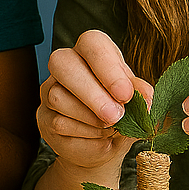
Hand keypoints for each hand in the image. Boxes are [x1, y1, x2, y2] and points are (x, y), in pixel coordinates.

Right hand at [37, 29, 151, 171]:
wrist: (105, 146)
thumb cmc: (122, 115)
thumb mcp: (136, 102)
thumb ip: (139, 94)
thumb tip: (145, 96)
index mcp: (92, 53)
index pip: (92, 43)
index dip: (108, 67)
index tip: (125, 94)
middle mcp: (65, 65)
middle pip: (63, 64)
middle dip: (92, 93)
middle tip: (115, 116)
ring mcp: (49, 90)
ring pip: (58, 97)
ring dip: (90, 118)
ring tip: (111, 129)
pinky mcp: (43, 116)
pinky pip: (58, 122)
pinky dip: (84, 134)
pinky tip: (98, 137)